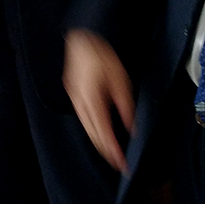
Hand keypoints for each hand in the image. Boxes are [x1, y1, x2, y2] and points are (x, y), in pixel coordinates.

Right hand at [64, 29, 134, 172]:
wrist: (83, 38)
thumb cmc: (103, 56)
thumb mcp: (121, 80)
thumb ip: (125, 106)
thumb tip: (131, 128)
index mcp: (92, 100)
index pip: (103, 133)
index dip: (113, 151)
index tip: (122, 164)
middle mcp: (80, 102)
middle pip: (92, 134)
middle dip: (106, 150)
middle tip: (119, 164)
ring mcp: (74, 98)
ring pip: (86, 127)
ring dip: (99, 141)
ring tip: (112, 152)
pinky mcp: (73, 93)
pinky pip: (84, 118)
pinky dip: (93, 129)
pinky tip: (101, 132)